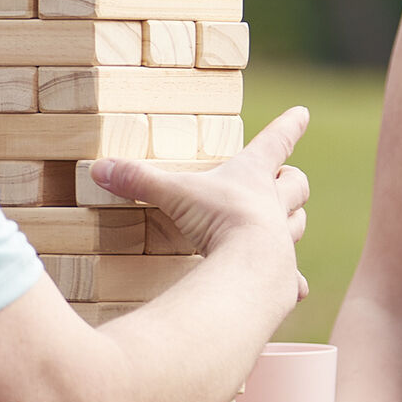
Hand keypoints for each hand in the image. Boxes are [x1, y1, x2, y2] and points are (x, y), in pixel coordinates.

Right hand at [89, 107, 310, 294]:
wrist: (251, 266)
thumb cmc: (219, 219)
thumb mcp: (174, 194)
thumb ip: (139, 181)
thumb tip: (99, 169)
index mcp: (251, 176)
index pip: (276, 140)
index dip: (288, 126)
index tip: (302, 113)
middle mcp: (273, 204)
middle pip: (296, 184)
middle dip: (292, 179)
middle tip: (287, 178)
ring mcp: (282, 239)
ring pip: (297, 223)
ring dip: (292, 222)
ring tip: (282, 227)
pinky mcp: (284, 274)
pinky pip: (293, 277)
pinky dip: (291, 280)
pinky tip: (290, 288)